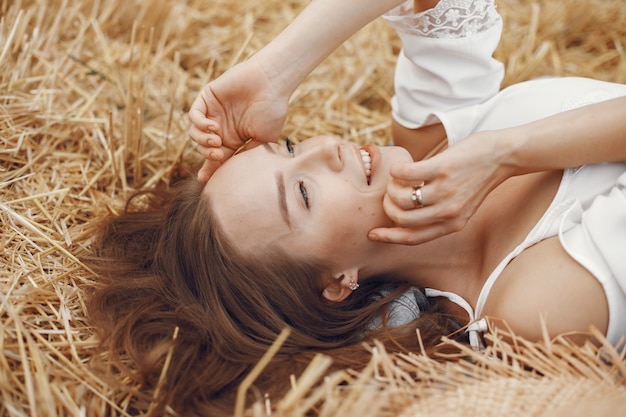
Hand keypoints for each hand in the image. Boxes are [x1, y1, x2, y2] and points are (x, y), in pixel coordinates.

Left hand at [188, 59, 289, 181]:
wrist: (272, 84)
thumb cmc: (272, 111)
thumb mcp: (264, 140)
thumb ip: (248, 155)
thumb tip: (234, 173)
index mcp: (233, 139)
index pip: (215, 158)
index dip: (208, 170)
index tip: (204, 181)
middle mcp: (221, 127)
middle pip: (202, 148)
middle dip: (207, 155)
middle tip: (219, 155)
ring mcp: (213, 113)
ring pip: (194, 134)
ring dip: (202, 141)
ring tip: (216, 141)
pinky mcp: (207, 98)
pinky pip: (193, 115)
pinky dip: (199, 124)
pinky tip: (214, 127)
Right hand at [369, 131, 510, 244]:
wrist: (505, 155)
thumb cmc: (479, 177)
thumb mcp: (464, 205)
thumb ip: (440, 213)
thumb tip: (407, 212)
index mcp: (454, 224)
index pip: (413, 238)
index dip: (389, 238)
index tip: (373, 233)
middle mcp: (449, 212)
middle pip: (402, 219)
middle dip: (388, 207)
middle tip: (390, 195)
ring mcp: (446, 190)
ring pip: (401, 198)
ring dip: (391, 189)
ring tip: (396, 180)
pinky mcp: (442, 168)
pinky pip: (405, 174)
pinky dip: (396, 171)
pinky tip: (400, 167)